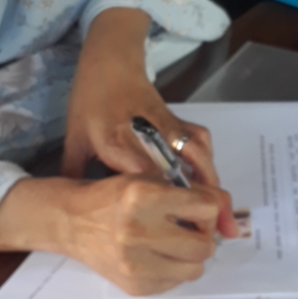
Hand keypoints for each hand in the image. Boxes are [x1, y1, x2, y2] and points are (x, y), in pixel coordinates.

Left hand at [62, 8, 236, 236]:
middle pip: (177, 175)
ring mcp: (165, 125)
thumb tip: (72, 214)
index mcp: (115, 142)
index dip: (162, 208)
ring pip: (197, 158)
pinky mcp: (178, 119)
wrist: (109, 61)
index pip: (144, 180)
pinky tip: (212, 185)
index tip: (174, 235)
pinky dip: (209, 163)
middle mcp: (145, 135)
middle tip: (211, 237)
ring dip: (212, 188)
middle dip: (197, 207)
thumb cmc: (89, 100)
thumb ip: (74, 176)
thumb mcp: (74, 138)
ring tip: (225, 218)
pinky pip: (200, 142)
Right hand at [66, 173, 231, 293]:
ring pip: (195, 269)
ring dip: (189, 256)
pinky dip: (171, 270)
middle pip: (204, 245)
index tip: (195, 208)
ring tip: (172, 243)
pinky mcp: (134, 285)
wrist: (71, 221)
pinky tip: (153, 255)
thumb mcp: (150, 179)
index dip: (206, 207)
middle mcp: (138, 231)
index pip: (206, 207)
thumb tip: (232, 225)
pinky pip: (175, 283)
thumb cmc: (114, 196)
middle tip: (187, 228)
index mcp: (143, 195)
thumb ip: (193, 193)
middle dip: (202, 235)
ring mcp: (134, 263)